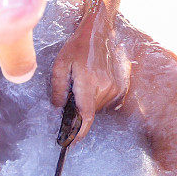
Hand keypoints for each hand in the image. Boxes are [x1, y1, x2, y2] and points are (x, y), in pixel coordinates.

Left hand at [51, 0, 130, 140]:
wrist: (98, 33)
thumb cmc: (77, 46)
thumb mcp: (61, 64)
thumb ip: (58, 88)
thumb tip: (58, 108)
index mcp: (89, 81)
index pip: (86, 115)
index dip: (79, 132)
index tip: (71, 142)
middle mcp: (105, 86)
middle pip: (90, 112)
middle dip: (77, 113)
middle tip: (67, 101)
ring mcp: (114, 86)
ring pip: (97, 107)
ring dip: (86, 104)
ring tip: (78, 86)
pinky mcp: (118, 85)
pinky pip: (103, 100)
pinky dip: (93, 99)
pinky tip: (87, 83)